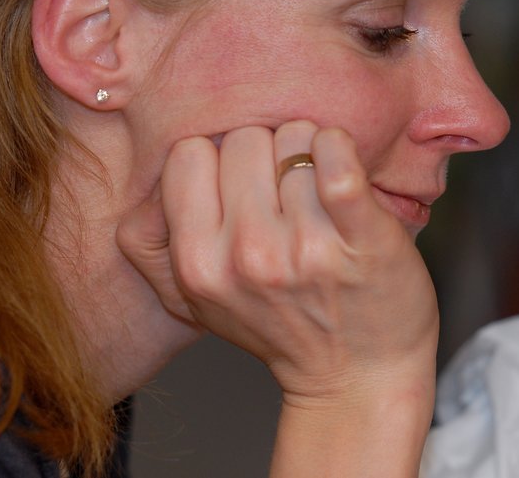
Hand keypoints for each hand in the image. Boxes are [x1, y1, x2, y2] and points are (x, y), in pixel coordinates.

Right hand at [116, 120, 438, 407]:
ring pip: (293, 138)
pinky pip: (339, 160)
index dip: (216, 159)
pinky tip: (341, 160)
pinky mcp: (363, 238)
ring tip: (317, 195)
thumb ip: (158, 239)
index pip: (188, 153)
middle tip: (283, 191)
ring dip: (308, 154)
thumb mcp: (198, 298)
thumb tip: (154, 175)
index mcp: (198, 265)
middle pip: (242, 138)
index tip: (241, 184)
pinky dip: (340, 147)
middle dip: (265, 154)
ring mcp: (307, 247)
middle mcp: (248, 255)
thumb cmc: (283, 326)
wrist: (359, 379)